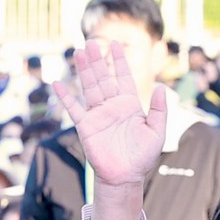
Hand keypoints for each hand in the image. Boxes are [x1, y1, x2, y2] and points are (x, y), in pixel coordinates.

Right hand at [53, 36, 168, 191]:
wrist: (125, 177)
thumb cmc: (142, 156)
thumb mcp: (157, 131)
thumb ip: (159, 110)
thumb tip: (160, 87)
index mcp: (130, 105)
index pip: (124, 77)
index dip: (120, 61)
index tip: (116, 44)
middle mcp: (112, 106)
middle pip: (104, 78)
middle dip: (98, 60)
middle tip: (92, 42)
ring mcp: (98, 115)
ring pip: (90, 87)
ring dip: (84, 70)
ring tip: (79, 52)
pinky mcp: (86, 127)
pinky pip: (74, 109)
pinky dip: (66, 97)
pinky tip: (58, 84)